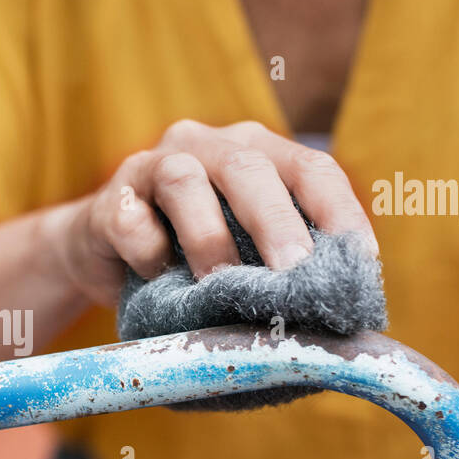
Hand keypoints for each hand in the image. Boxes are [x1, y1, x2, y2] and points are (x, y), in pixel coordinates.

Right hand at [42, 119, 378, 304]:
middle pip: (249, 167)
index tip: (358, 262)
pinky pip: (129, 220)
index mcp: (255, 153)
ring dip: (208, 236)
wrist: (101, 254)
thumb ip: (280, 265)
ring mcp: (151, 166)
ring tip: (221, 284)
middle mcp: (207, 146)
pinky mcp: (108, 200)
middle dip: (276, 222)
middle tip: (294, 273)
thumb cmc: (187, 258)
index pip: (310, 168)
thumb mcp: (242, 255)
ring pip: (183, 181)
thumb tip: (337, 313)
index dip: (338, 211)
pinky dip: (146, 250)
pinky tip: (156, 278)